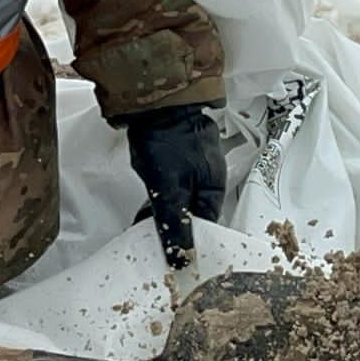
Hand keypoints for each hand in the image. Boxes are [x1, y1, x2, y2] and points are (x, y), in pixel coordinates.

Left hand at [117, 103, 225, 268]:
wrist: (154, 100)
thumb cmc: (168, 140)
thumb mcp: (169, 189)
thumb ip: (174, 224)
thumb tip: (181, 260)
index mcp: (214, 186)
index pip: (206, 226)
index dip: (191, 243)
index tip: (174, 258)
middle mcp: (206, 177)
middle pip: (193, 214)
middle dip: (175, 231)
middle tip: (155, 248)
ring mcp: (190, 166)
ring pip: (180, 201)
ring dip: (165, 216)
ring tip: (145, 232)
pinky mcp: (174, 159)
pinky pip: (169, 189)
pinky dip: (159, 201)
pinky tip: (145, 211)